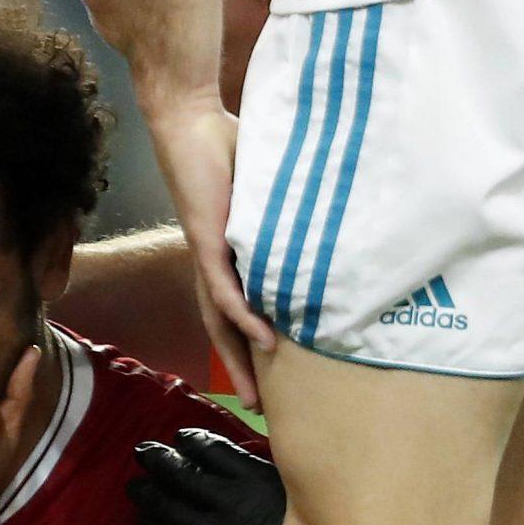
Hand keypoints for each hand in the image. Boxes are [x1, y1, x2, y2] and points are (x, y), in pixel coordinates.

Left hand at [128, 427, 294, 524]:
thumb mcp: (298, 492)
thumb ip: (267, 473)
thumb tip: (237, 453)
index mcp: (257, 480)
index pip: (212, 449)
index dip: (190, 440)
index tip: (179, 438)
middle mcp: (233, 505)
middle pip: (182, 475)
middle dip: (157, 459)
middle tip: (142, 451)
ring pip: (170, 510)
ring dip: (147, 495)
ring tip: (136, 487)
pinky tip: (145, 523)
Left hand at [144, 93, 268, 409]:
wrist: (190, 118)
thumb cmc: (227, 144)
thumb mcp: (268, 187)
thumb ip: (288, 207)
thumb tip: (333, 210)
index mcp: (226, 254)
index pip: (237, 307)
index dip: (251, 342)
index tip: (274, 370)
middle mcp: (214, 262)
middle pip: (225, 328)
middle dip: (242, 369)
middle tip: (262, 406)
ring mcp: (208, 254)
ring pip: (221, 320)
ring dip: (238, 359)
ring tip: (259, 393)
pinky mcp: (206, 240)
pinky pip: (224, 289)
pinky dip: (242, 316)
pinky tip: (262, 341)